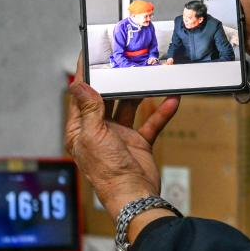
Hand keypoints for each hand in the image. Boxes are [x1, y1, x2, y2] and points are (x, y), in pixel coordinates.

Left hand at [65, 53, 179, 219]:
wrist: (134, 195)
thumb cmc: (107, 171)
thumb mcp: (94, 135)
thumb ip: (89, 108)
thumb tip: (78, 85)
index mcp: (81, 129)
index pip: (80, 96)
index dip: (84, 76)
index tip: (89, 56)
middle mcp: (99, 131)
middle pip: (107, 99)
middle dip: (117, 82)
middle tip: (126, 62)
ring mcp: (120, 136)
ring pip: (130, 107)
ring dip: (140, 93)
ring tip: (149, 76)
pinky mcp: (138, 143)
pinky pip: (150, 122)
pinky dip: (161, 112)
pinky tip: (171, 99)